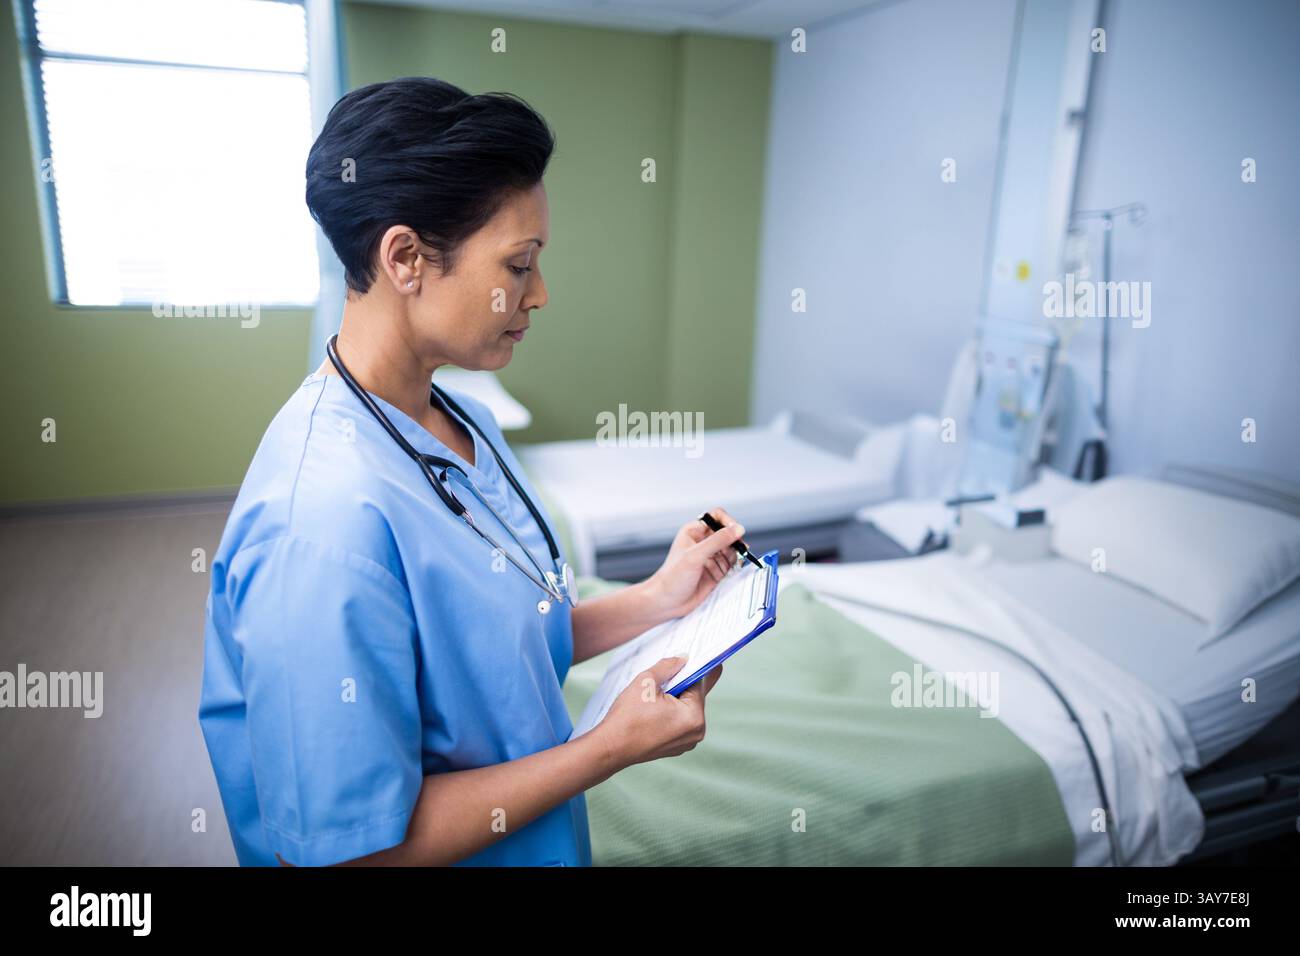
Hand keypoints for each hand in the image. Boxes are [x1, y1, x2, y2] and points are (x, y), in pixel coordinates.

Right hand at [596, 656, 723, 766]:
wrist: (611, 747)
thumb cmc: (627, 717)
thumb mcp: (646, 682)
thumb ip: (668, 666)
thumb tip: (683, 658)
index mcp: (694, 716)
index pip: (699, 683)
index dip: (691, 668)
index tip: (694, 656)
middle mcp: (696, 731)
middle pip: (694, 696)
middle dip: (681, 684)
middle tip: (666, 674)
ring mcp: (687, 741)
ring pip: (686, 709)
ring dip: (675, 698)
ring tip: (655, 693)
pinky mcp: (677, 746)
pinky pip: (679, 722)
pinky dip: (671, 712)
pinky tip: (654, 708)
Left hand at [643, 506, 746, 620]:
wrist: (667, 602)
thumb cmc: (672, 578)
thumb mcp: (695, 556)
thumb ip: (718, 541)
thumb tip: (738, 529)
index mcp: (694, 532)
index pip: (717, 517)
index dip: (728, 522)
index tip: (736, 532)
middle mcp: (703, 542)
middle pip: (728, 533)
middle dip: (735, 541)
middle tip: (740, 549)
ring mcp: (711, 557)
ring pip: (732, 548)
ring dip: (735, 554)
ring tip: (730, 563)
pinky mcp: (717, 571)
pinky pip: (732, 563)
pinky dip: (735, 565)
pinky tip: (730, 570)